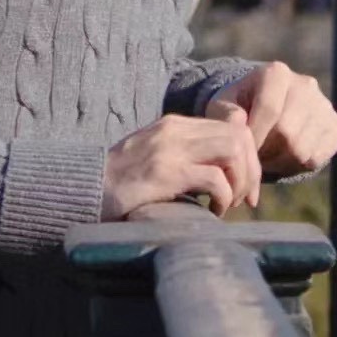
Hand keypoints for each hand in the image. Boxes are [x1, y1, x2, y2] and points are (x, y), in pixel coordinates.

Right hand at [102, 109, 261, 218]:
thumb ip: (185, 156)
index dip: (248, 156)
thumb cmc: (121, 183)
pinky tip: (213, 212)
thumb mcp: (155, 158)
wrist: (84, 189)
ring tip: (229, 205)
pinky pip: (214, 179)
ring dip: (240, 182)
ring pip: (233, 151)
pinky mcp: (165, 173)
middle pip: (239, 137)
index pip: (231, 127)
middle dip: (252, 170)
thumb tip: (223, 173)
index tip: (246, 186)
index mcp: (175, 125)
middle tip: (246, 199)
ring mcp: (170, 150)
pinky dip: (223, 197)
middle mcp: (175, 131)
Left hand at [205, 61, 336, 178]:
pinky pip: (316, 158)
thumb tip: (237, 123)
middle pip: (286, 133)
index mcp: (277, 73)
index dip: (255, 136)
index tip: (243, 149)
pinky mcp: (335, 126)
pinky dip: (297, 164)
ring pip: (302, 149)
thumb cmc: (241, 107)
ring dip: (279, 161)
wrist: (267, 107)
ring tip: (267, 155)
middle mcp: (305, 84)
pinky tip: (284, 156)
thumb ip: (225, 114)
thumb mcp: (223, 106)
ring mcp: (324, 105)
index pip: (269, 109)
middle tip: (254, 155)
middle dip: (265, 151)